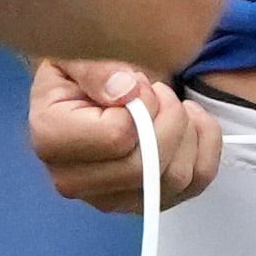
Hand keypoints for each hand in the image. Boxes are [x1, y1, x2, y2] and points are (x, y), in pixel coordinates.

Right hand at [29, 60, 221, 212]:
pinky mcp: (145, 202)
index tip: (135, 82)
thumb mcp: (74, 53)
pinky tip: (190, 119)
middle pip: (146, 166)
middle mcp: (74, 181)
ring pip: (175, 178)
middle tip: (158, 90)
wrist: (86, 88)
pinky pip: (196, 183)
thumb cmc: (78, 69)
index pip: (117, 137)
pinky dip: (205, 145)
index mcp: (50, 139)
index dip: (140, 104)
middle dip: (168, 117)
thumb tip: (126, 93)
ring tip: (168, 102)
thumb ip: (95, 68)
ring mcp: (112, 199)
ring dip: (186, 130)